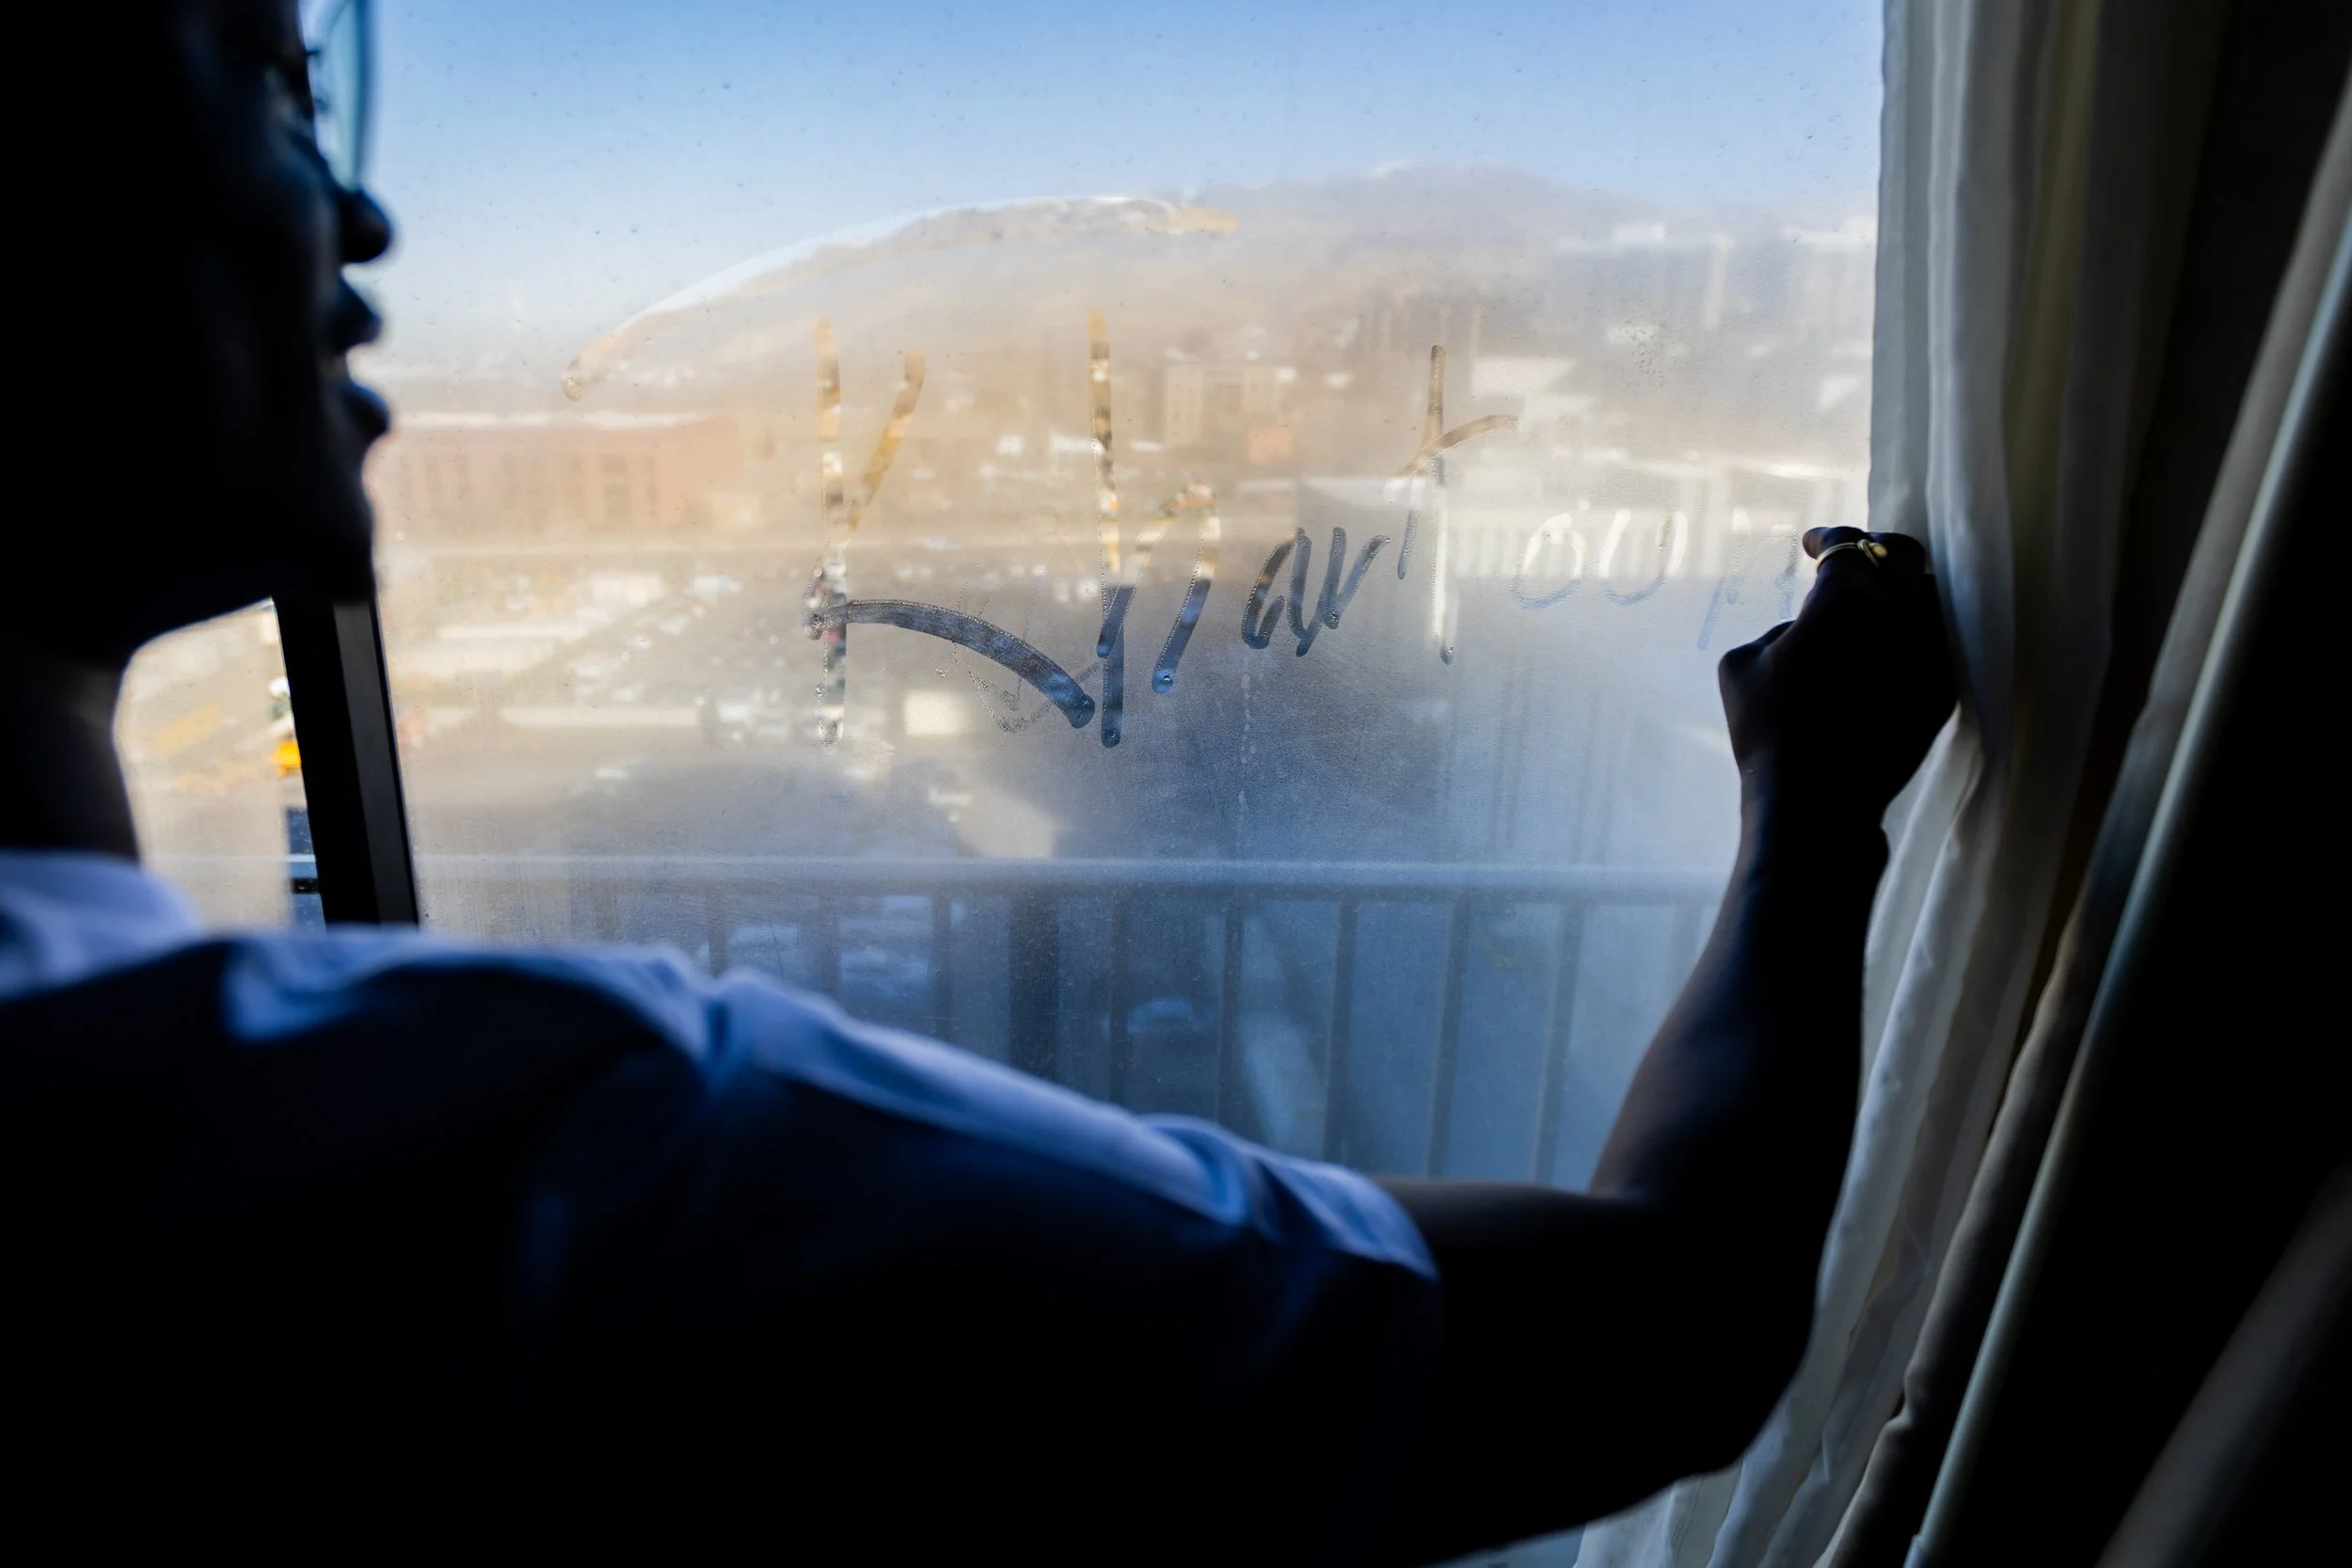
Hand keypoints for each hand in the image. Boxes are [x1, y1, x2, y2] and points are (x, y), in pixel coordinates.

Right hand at [1718, 528, 1955, 821]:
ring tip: (1873, 608)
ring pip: (1928, 598)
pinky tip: (1885, 654)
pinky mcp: (1941, 692)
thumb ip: (1778, 629)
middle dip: (1876, 549)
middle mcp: (1899, 617)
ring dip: (1900, 592)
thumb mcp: (1742, 665)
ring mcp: (1928, 655)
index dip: (1829, 539)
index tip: (1814, 545)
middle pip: (1904, 556)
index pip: (1849, 546)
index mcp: (1847, 601)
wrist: (1818, 801)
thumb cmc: (1769, 731)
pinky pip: (1934, 645)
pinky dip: (1912, 637)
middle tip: (1853, 560)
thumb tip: (1803, 630)